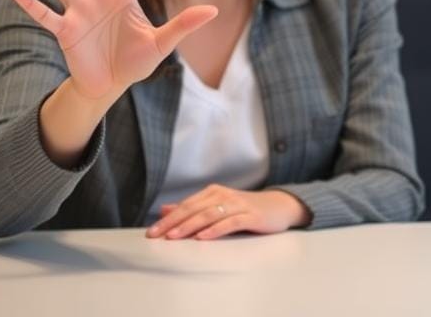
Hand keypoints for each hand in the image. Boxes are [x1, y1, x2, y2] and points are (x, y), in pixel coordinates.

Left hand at [146, 186, 311, 239]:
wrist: (278, 206)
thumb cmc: (244, 209)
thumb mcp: (217, 206)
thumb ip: (192, 208)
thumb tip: (165, 209)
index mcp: (213, 192)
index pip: (186, 205)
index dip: (168, 218)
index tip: (151, 231)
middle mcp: (223, 195)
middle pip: (194, 209)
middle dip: (173, 222)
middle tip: (156, 234)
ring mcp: (237, 205)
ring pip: (209, 214)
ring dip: (190, 226)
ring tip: (174, 236)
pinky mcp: (250, 216)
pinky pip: (231, 222)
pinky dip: (215, 229)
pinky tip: (204, 237)